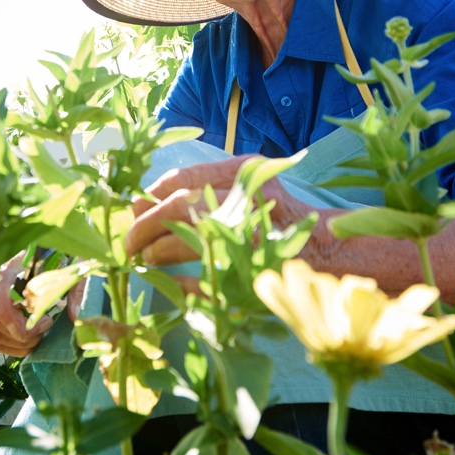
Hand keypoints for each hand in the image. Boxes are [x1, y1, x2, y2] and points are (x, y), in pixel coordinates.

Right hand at [0, 253, 81, 356]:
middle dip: (20, 333)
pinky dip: (14, 348)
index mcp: (12, 271)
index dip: (18, 323)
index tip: (46, 322)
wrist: (58, 256)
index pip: (1, 304)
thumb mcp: (75, 269)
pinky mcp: (0, 317)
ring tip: (40, 335)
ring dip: (17, 343)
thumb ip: (78, 288)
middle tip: (45, 327)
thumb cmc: (65, 260)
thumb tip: (75, 315)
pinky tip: (34, 341)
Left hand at [125, 155, 313, 265]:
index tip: (134, 210)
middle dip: (145, 226)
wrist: (326, 248)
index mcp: (243, 171)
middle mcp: (248, 195)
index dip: (150, 196)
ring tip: (146, 261)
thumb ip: (200, 190)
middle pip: (179, 206)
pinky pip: (204, 276)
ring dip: (157, 252)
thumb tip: (142, 201)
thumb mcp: (242, 189)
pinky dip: (181, 282)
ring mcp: (253, 231)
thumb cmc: (275, 218)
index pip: (182, 179)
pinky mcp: (254, 266)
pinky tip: (172, 284)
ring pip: (187, 238)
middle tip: (129, 244)